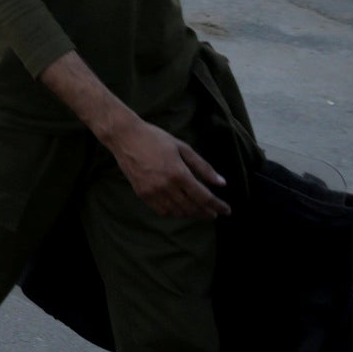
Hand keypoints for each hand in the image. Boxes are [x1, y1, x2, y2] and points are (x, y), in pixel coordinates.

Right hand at [105, 119, 230, 218]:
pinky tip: (179, 209)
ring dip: (191, 214)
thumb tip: (222, 183)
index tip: (226, 210)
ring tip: (198, 211)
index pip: (204, 197)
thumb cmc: (156, 138)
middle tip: (213, 213)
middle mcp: (167, 186)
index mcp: (179, 173)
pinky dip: (174, 212)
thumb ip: (203, 167)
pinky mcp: (142, 194)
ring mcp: (153, 192)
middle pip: (192, 207)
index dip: (217, 205)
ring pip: (178, 212)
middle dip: (206, 212)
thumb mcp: (183, 148)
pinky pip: (162, 211)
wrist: (125, 137)